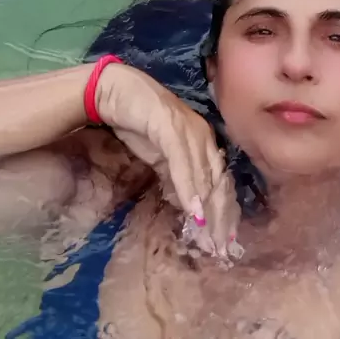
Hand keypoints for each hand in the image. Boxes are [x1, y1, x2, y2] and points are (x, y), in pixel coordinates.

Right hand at [95, 63, 239, 255]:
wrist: (115, 91)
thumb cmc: (137, 121)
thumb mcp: (160, 155)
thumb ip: (176, 174)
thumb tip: (188, 204)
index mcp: (204, 138)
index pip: (220, 179)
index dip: (223, 210)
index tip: (224, 239)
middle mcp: (202, 133)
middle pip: (218, 180)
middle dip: (220, 216)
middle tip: (220, 247)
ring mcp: (188, 129)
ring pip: (204, 175)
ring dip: (207, 209)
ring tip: (209, 237)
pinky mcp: (170, 127)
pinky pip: (183, 164)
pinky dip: (188, 189)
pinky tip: (193, 211)